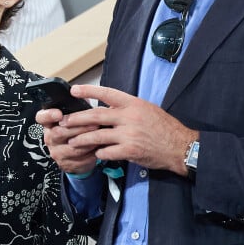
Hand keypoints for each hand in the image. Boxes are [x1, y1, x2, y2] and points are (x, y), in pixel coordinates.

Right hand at [36, 106, 101, 174]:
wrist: (78, 154)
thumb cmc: (77, 130)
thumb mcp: (76, 116)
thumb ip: (78, 107)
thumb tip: (86, 94)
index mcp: (49, 123)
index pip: (42, 117)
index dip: (48, 115)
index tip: (59, 114)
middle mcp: (49, 137)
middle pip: (59, 133)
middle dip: (78, 128)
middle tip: (93, 123)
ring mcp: (56, 152)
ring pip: (71, 147)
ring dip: (87, 141)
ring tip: (99, 136)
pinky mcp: (65, 164)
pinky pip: (78, 159)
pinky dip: (90, 153)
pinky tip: (99, 148)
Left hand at [47, 84, 197, 175]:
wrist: (180, 146)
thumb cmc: (164, 128)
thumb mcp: (147, 109)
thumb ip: (128, 108)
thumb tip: (108, 108)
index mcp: (134, 104)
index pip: (107, 93)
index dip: (89, 91)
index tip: (74, 90)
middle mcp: (130, 117)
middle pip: (96, 116)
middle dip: (76, 119)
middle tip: (64, 121)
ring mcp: (129, 134)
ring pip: (97, 136)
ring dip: (81, 139)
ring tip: (72, 141)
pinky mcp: (130, 151)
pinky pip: (107, 152)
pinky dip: (99, 153)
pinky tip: (95, 154)